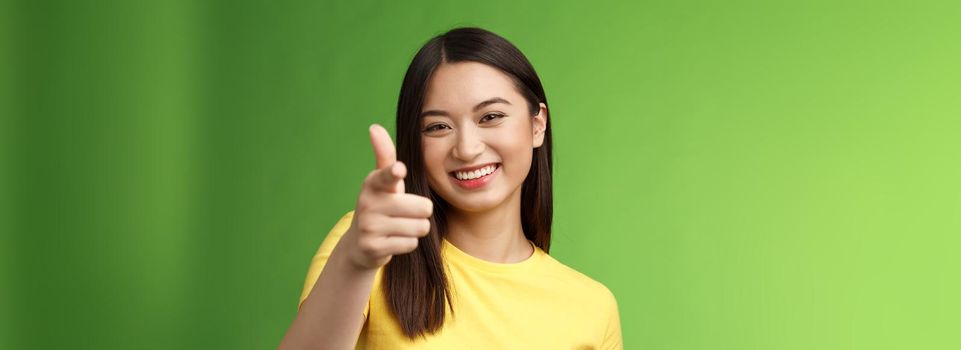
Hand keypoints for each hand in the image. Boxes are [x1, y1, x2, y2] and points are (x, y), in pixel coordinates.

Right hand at [341, 124, 432, 269]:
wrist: (360, 244)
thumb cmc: (381, 205)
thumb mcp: (383, 181)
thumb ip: (384, 155)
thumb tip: (374, 126)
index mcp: (373, 183)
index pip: (387, 175)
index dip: (394, 173)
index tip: (399, 170)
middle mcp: (367, 203)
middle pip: (423, 207)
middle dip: (421, 213)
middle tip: (405, 214)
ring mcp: (369, 226)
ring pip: (419, 227)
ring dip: (415, 229)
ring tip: (398, 228)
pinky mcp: (373, 247)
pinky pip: (411, 244)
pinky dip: (407, 244)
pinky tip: (393, 241)